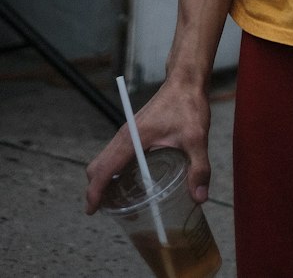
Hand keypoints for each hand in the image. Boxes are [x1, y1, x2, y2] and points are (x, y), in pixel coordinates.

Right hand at [85, 78, 211, 213]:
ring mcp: (127, 133)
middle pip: (97, 167)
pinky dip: (113, 171)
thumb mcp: (197, 138)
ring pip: (104, 161)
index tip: (91, 211)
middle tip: (109, 213)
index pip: (104, 169)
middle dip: (97, 191)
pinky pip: (114, 155)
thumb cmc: (188, 105)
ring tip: (119, 203)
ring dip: (104, 181)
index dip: (95, 192)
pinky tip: (130, 183)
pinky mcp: (133, 132)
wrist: (185, 80)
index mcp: (132, 139)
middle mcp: (124, 136)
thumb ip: (198, 168)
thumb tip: (200, 198)